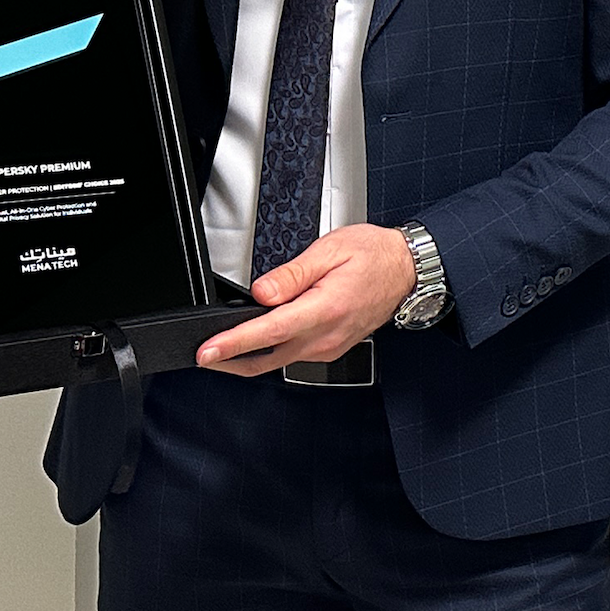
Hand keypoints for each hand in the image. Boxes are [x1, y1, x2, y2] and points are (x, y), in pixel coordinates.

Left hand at [198, 225, 417, 374]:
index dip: (233, 343)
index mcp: (325, 309)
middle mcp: (326, 336)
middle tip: (203, 356)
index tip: (208, 351)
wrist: (406, 270)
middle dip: (231, 360)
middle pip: (268, 357)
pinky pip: (294, 354)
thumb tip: (261, 292)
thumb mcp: (329, 251)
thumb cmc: (374, 255)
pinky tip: (262, 337)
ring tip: (225, 344)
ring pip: (280, 359)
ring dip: (251, 355)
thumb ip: (292, 274)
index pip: (269, 332)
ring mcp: (329, 347)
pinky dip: (273, 350)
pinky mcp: (331, 349)